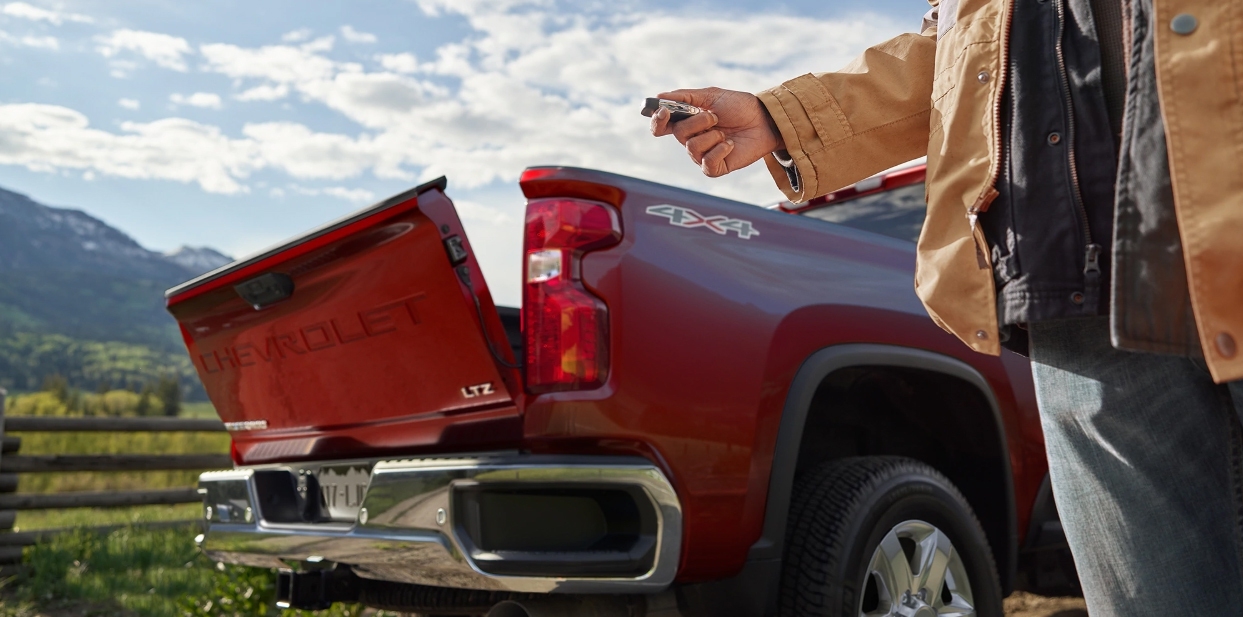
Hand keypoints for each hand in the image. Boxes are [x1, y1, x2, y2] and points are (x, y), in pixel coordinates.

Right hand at [649, 87, 783, 177]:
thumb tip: (659, 97)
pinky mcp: (715, 167)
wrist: (765, 119)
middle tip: (714, 116)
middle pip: (678, 134)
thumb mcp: (711, 95)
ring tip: (725, 132)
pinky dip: (719, 150)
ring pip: (692, 148)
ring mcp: (703, 154)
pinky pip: (706, 163)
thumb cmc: (739, 107)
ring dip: (711, 135)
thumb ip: (685, 97)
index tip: (664, 111)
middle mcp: (691, 139)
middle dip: (697, 122)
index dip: (658, 120)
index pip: (662, 126)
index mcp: (687, 121)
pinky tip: (730, 144)